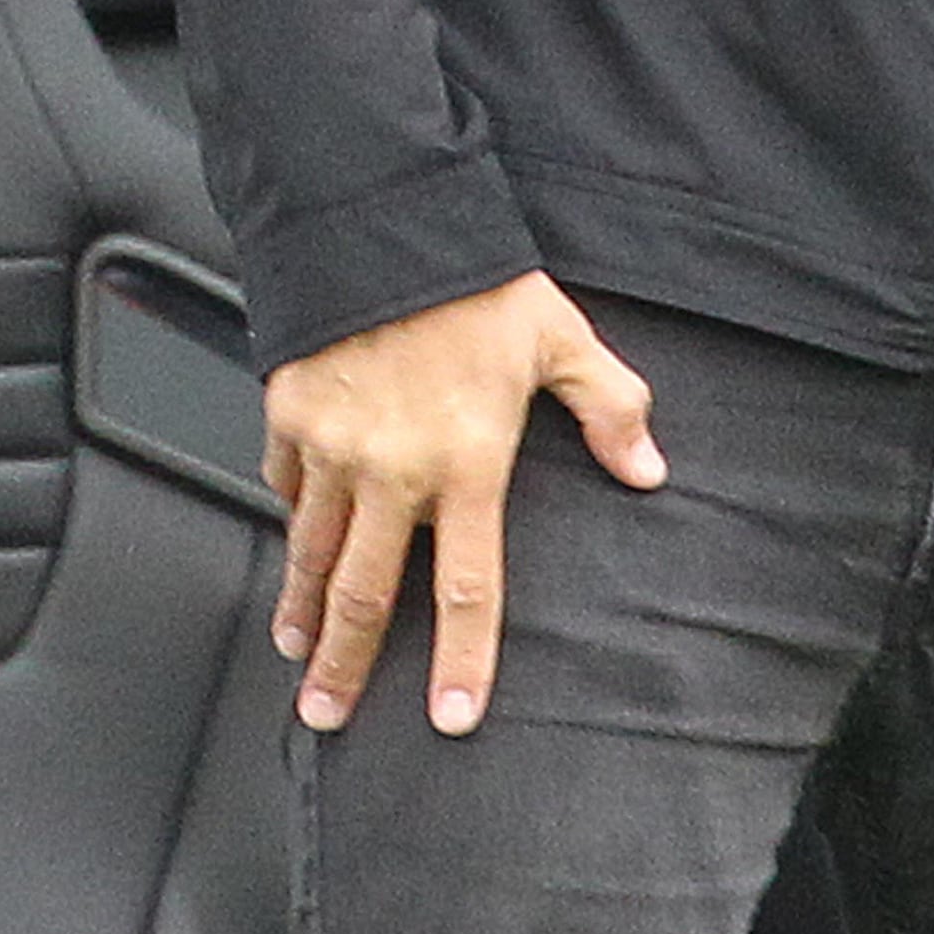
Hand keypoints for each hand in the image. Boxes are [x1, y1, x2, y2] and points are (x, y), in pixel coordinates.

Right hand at [267, 273, 662, 740]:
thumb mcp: (562, 337)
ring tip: (295, 653)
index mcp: (466, 462)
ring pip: (311, 553)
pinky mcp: (288, 415)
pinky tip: (291, 545)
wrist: (377, 218)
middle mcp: (393, 469)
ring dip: (302, 611)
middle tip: (326, 714)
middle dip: (342, 666)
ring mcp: (332, 448)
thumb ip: (610, 408)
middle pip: (362, 594)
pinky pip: (286, 486)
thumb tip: (647, 468)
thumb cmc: (473, 279)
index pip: (467, 586)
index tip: (452, 715)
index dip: (463, 658)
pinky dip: (289, 520)